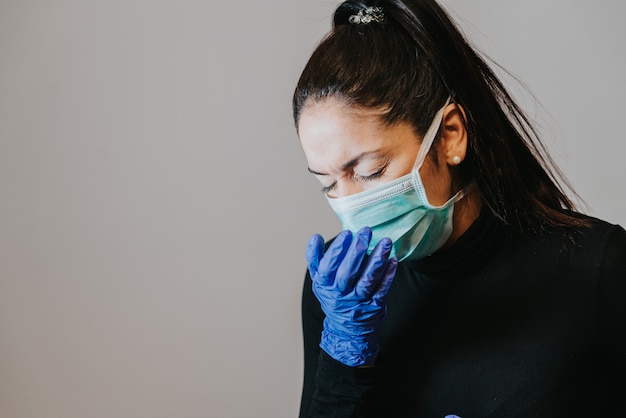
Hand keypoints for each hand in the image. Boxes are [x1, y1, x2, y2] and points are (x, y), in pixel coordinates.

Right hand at [306, 227, 397, 366]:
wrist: (347, 329)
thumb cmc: (333, 296)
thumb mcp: (319, 280)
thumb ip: (315, 259)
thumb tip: (315, 237)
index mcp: (324, 286)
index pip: (328, 267)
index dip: (337, 251)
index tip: (347, 233)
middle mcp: (340, 295)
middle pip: (348, 273)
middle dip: (357, 251)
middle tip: (366, 231)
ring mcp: (358, 302)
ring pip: (368, 280)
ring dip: (377, 260)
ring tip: (385, 242)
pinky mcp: (374, 306)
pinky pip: (382, 289)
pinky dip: (389, 275)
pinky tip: (393, 259)